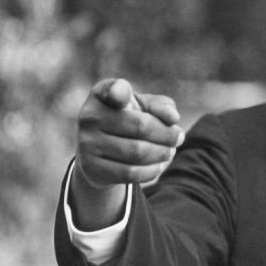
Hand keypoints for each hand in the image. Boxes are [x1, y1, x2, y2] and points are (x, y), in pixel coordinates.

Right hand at [69, 78, 183, 228]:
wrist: (101, 151)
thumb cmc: (129, 119)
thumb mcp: (144, 106)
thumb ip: (161, 105)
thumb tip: (172, 117)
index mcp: (101, 94)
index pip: (113, 91)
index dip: (120, 93)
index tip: (127, 99)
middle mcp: (89, 117)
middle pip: (141, 126)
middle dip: (167, 134)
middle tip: (178, 137)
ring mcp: (87, 144)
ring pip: (137, 152)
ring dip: (162, 153)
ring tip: (169, 152)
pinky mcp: (91, 169)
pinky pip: (130, 173)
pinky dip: (151, 170)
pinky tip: (158, 165)